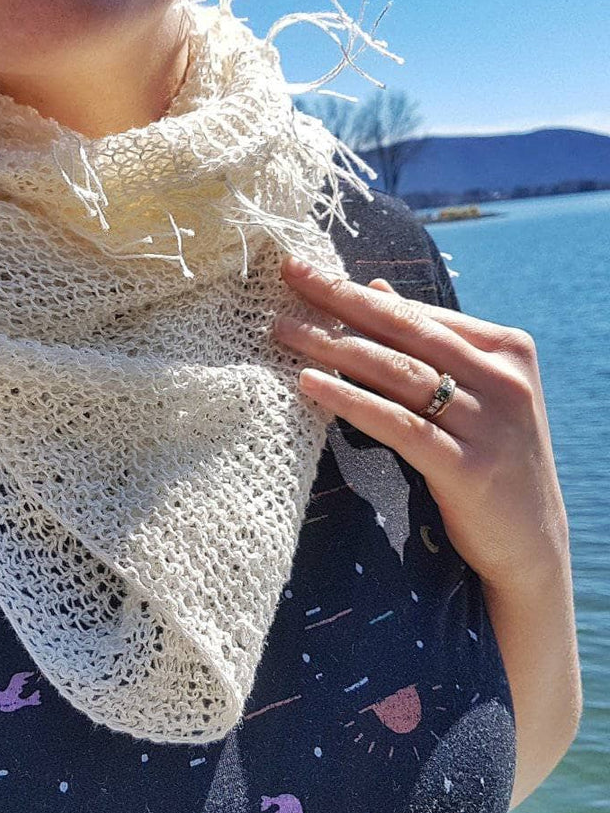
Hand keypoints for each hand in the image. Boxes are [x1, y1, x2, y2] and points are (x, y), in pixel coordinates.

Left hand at [272, 254, 569, 590]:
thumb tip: (374, 289)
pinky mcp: (468, 467)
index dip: (355, 291)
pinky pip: (398, 425)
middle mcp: (503, 380)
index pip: (416, 313)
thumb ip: (427, 341)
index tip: (304, 270)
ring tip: (283, 331)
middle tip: (289, 277)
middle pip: (404, 332)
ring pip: (396, 373)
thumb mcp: (469, 390)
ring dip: (333, 347)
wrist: (529, 542)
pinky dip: (351, 400)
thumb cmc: (487, 454)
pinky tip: (309, 383)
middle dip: (339, 301)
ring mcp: (489, 423)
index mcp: (506, 349)